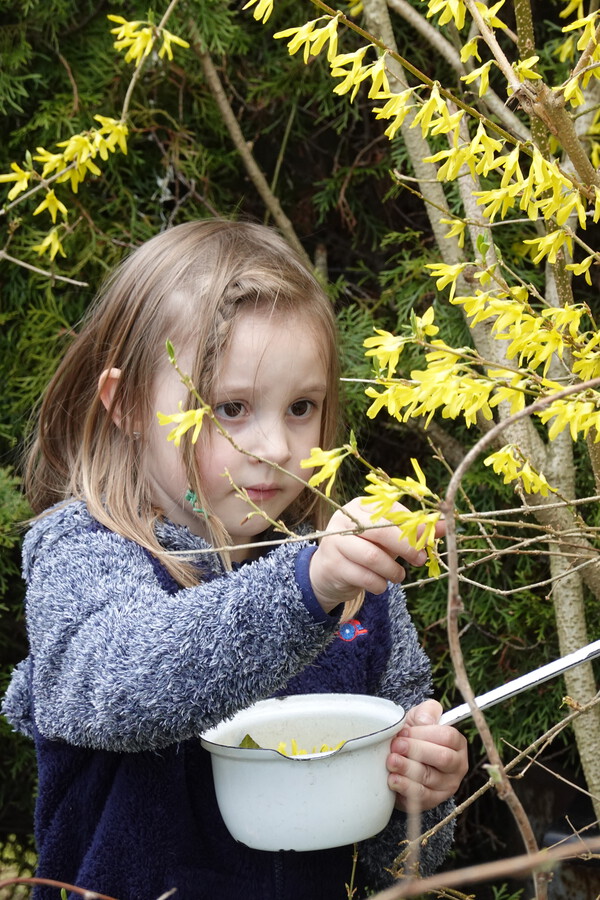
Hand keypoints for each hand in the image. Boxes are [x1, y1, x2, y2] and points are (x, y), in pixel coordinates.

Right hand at [309, 497, 444, 613]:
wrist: (327, 572)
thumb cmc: (364, 549)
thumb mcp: (387, 538)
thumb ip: (413, 531)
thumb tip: (446, 525)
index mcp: (360, 506)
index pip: (392, 511)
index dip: (414, 526)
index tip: (430, 540)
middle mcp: (345, 520)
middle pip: (381, 531)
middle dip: (407, 547)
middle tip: (421, 559)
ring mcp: (336, 542)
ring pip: (374, 557)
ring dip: (393, 571)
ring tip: (399, 576)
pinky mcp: (333, 566)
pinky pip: (366, 578)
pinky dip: (381, 585)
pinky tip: (382, 585)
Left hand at [387, 699, 467, 812]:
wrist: (403, 758)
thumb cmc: (414, 735)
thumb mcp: (420, 717)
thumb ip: (426, 712)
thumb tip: (425, 721)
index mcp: (457, 743)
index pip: (447, 736)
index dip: (423, 733)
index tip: (403, 731)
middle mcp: (457, 765)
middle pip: (442, 758)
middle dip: (416, 750)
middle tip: (396, 746)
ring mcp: (447, 785)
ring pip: (429, 777)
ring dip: (407, 768)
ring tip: (391, 761)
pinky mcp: (433, 800)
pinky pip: (421, 796)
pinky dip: (405, 787)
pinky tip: (393, 779)